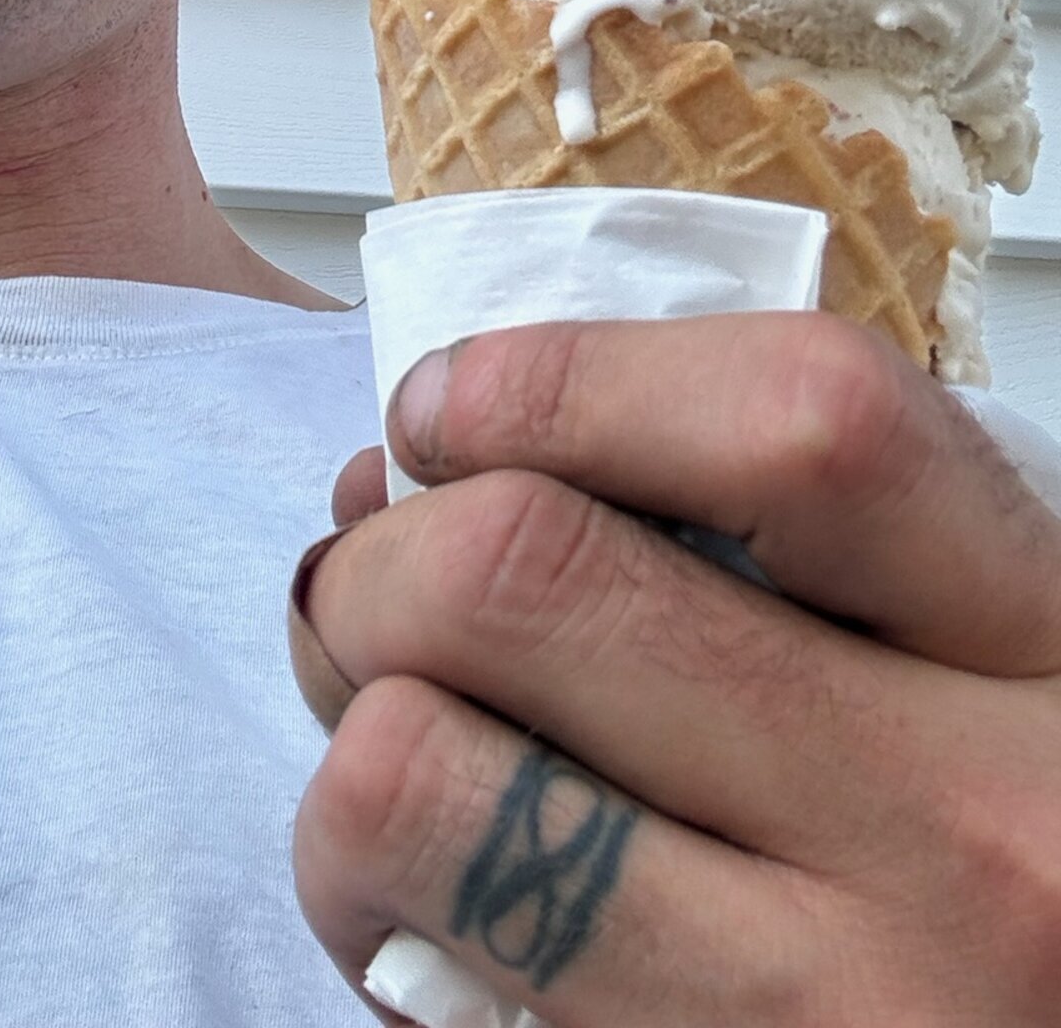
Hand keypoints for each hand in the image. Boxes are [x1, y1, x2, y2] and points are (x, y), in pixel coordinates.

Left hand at [291, 313, 1060, 1023]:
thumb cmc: (995, 874)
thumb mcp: (968, 680)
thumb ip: (770, 551)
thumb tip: (423, 469)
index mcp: (1043, 648)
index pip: (787, 420)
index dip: (556, 379)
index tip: (448, 410)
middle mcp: (964, 835)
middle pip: (527, 569)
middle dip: (383, 562)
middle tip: (377, 607)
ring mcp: (836, 1018)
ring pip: (409, 778)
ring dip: (352, 762)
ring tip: (402, 786)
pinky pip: (422, 986)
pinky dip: (385, 937)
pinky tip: (452, 936)